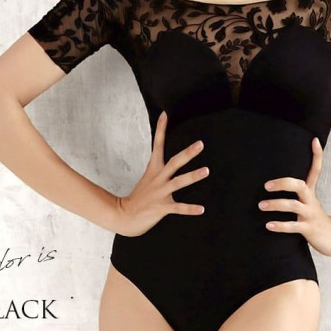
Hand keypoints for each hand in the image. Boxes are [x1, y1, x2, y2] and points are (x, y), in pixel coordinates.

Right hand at [114, 110, 208, 236]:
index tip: (165, 115)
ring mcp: (160, 193)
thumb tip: (166, 158)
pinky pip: (179, 208)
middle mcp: (158, 178)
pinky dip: (190, 209)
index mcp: (154, 169)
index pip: (157, 145)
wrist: (124, 215)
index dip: (161, 129)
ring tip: (206, 171)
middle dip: (188, 153)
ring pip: (179, 182)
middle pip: (174, 162)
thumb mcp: (148, 177)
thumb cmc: (139, 196)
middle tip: (200, 144)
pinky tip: (202, 209)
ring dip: (193, 176)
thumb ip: (159, 168)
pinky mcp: (162, 207)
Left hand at [258, 136, 330, 256]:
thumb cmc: (315, 218)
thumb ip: (298, 192)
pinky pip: (293, 226)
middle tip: (266, 185)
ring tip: (261, 205)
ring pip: (293, 206)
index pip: (316, 170)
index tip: (314, 140)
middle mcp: (310, 201)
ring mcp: (310, 214)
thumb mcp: (309, 202)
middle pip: (299, 185)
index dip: (317, 155)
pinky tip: (268, 225)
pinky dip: (279, 225)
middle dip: (283, 183)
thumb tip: (278, 180)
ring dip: (275, 204)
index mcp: (310, 192)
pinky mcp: (308, 228)